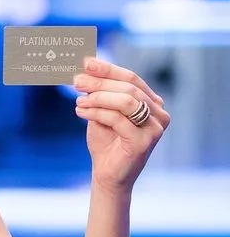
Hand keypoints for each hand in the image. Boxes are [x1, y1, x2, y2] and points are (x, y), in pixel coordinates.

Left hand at [73, 57, 170, 194]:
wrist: (107, 174)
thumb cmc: (106, 142)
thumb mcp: (101, 112)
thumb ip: (99, 93)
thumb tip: (85, 70)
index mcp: (152, 103)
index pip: (131, 78)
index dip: (108, 69)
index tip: (86, 63)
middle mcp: (159, 113)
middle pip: (128, 87)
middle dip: (99, 82)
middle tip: (77, 81)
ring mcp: (155, 128)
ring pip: (125, 101)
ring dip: (97, 97)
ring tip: (78, 100)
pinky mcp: (144, 141)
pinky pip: (117, 119)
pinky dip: (96, 112)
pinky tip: (80, 111)